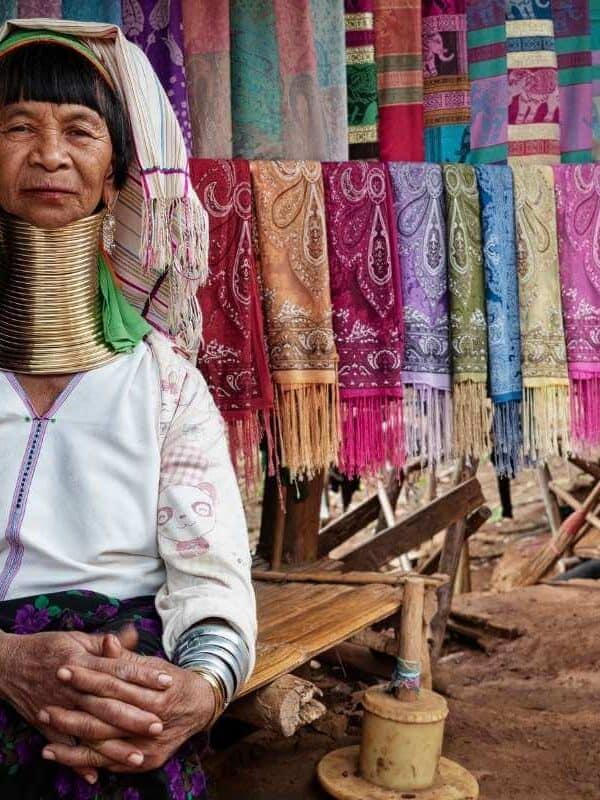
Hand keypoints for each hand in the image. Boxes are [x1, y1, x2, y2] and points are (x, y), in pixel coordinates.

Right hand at [0, 628, 171, 779]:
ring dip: (114, 746)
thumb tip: (134, 634)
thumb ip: (107, 642)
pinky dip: (77, 763)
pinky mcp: (46, 726)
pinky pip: (64, 747)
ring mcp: (59, 708)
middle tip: (159, 724)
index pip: (119, 670)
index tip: (167, 682)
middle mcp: (73, 687)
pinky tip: (97, 776)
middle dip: (134, 716)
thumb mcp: (78, 637)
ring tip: (138, 756)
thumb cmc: (47, 647)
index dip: (144, 676)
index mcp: (83, 661)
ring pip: (90, 730)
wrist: (8, 664)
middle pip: (108, 704)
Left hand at [40, 644, 214, 772]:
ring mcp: (150, 745)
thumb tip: (107, 641)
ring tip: (44, 738)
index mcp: (155, 694)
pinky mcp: (146, 761)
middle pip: (105, 719)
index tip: (63, 669)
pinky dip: (82, 762)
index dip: (87, 677)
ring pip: (103, 747)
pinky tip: (59, 754)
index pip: (113, 685)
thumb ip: (127, 659)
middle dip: (71, 714)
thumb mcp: (152, 665)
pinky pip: (109, 764)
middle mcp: (152, 722)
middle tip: (44, 707)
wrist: (200, 706)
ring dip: (70, 744)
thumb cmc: (171, 681)